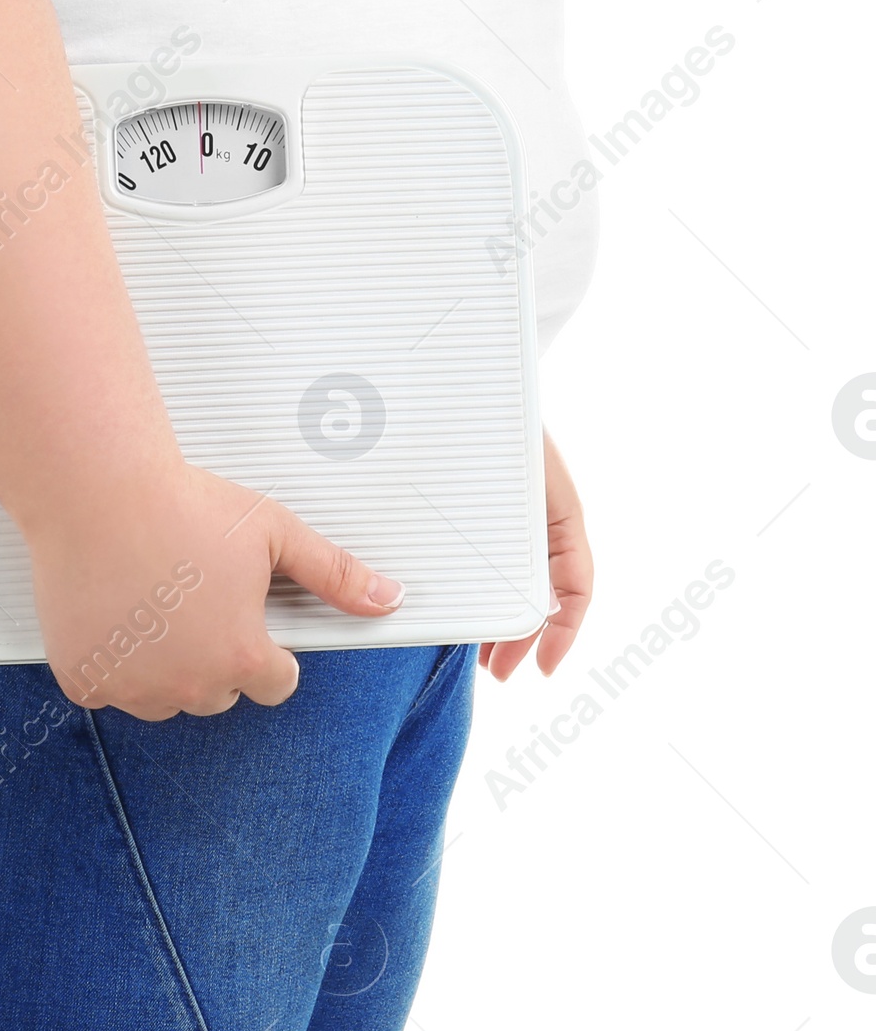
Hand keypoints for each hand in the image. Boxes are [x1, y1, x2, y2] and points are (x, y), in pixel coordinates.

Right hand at [28, 462, 405, 720]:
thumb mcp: (274, 531)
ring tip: (153, 599)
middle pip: (217, 692)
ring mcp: (132, 687)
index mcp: (242, 658)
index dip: (265, 647)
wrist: (97, 488)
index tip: (244, 615)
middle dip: (213, 653)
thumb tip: (387, 598)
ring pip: (162, 696)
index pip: (275, 683)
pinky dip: (110, 660)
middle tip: (193, 595)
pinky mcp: (83, 678)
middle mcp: (188, 686)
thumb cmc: (181, 504)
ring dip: (163, 664)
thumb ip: (334, 574)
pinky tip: (114, 611)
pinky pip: (106, 687)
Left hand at [480, 427, 591, 680]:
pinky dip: (478, 586)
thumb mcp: (525, 470)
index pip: (575, 584)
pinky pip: (482, 553)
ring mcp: (505, 510)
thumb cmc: (500, 407)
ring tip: (479, 654)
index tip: (543, 667)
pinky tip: (455, 603)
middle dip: (523, 636)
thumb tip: (538, 585)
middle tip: (497, 670)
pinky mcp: (472, 504)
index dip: (563, 631)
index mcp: (557, 508)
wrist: (469, 359)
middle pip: (539, 590)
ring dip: (500, 618)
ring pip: (511, 576)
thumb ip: (535, 521)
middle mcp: (535, 513)